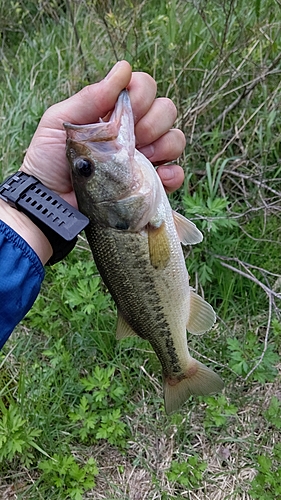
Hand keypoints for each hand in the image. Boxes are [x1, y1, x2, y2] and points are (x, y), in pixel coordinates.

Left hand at [20, 60, 184, 206]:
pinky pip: (176, 173)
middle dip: (152, 121)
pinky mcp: (150, 185)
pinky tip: (156, 177)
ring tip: (140, 159)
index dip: (141, 95)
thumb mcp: (60, 122)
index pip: (145, 88)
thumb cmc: (49, 160)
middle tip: (130, 139)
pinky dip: (171, 173)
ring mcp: (145, 159)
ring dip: (163, 145)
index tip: (122, 112)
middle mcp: (134, 132)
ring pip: (175, 138)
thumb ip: (90, 97)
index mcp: (114, 113)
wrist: (51, 203)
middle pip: (166, 109)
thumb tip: (124, 68)